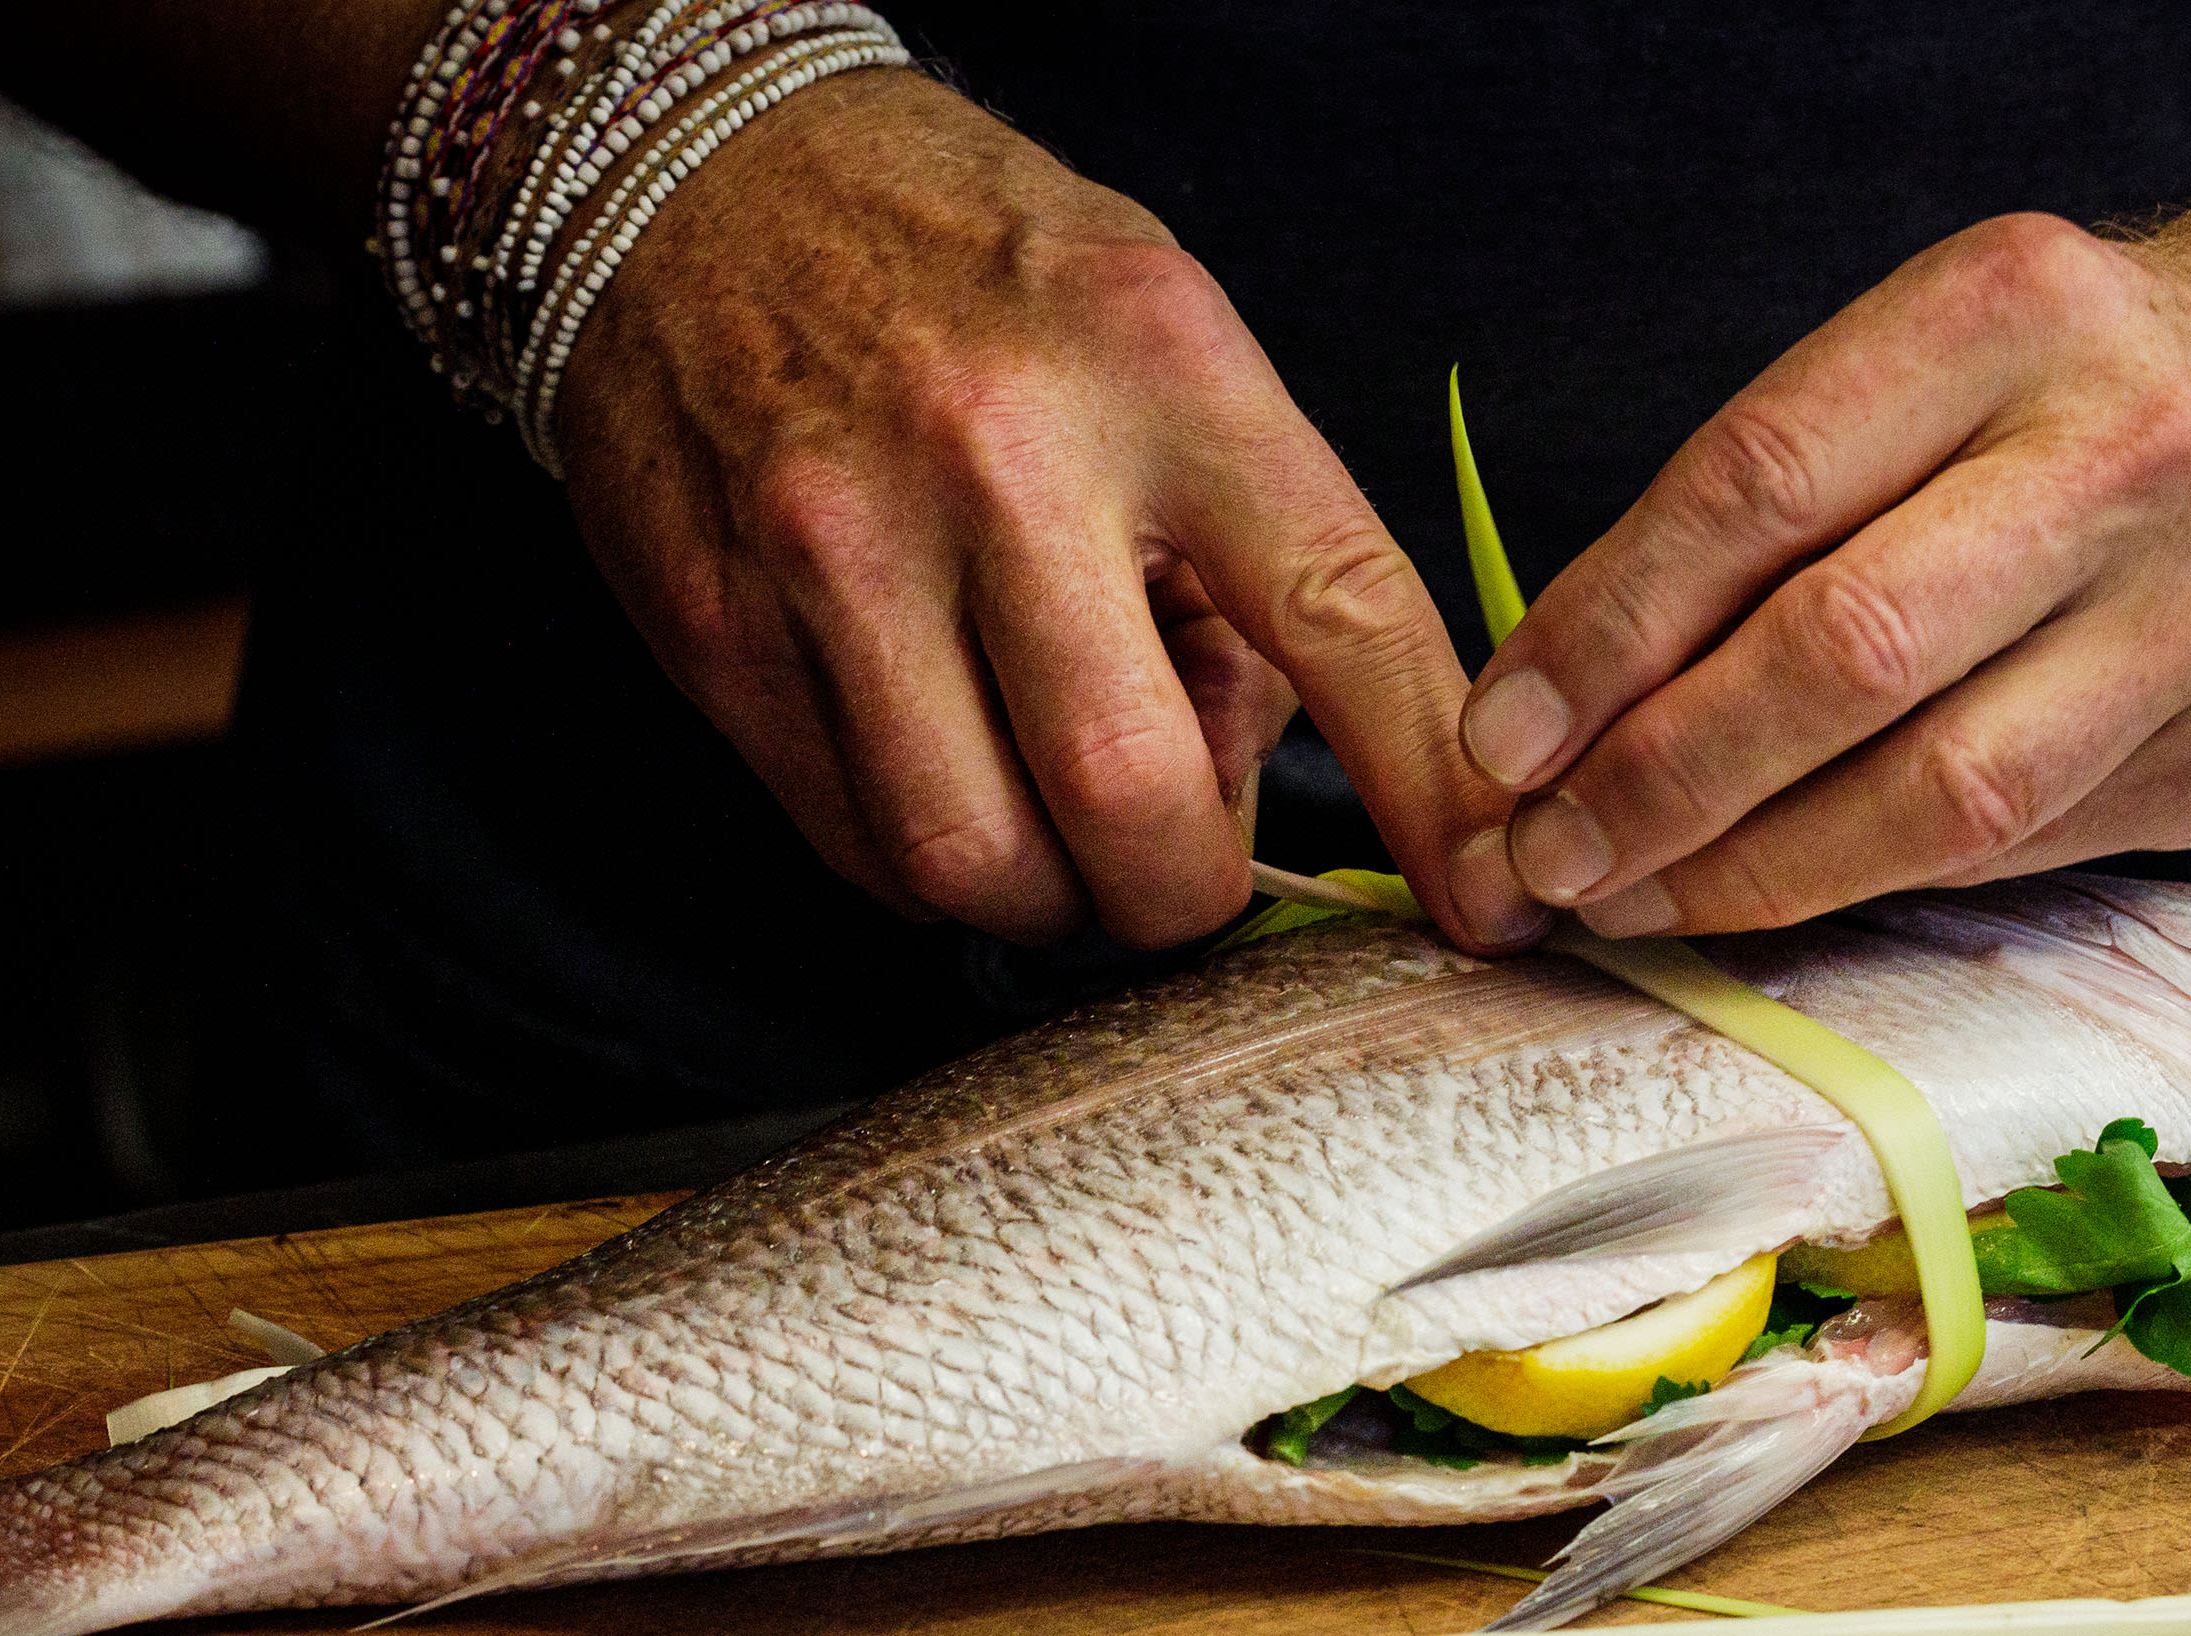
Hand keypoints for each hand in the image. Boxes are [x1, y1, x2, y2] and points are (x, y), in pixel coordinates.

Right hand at [555, 73, 1527, 950]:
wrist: (699, 181)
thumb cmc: (975, 279)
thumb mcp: (1166, 345)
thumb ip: (1242, 563)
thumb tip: (1250, 778)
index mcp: (1158, 368)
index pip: (1343, 614)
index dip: (1432, 792)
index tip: (1491, 898)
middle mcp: (998, 455)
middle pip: (1131, 793)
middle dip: (1184, 888)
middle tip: (1181, 861)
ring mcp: (839, 547)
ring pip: (980, 857)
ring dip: (1052, 897)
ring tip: (1053, 815)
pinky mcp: (722, 629)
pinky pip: (861, 846)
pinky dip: (936, 864)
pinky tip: (950, 773)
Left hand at [1444, 197, 2190, 938]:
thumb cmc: (2070, 397)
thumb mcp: (1923, 365)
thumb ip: (1760, 510)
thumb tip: (1550, 715)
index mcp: (2012, 311)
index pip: (1760, 484)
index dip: (1607, 633)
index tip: (1501, 740)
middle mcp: (2135, 452)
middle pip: (1849, 653)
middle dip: (1664, 780)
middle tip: (1550, 856)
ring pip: (1941, 795)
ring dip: (1754, 870)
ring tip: (1635, 897)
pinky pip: (2018, 852)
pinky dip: (1875, 881)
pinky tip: (1784, 885)